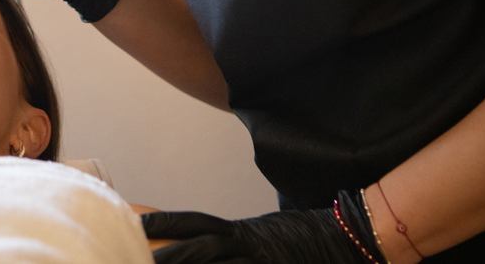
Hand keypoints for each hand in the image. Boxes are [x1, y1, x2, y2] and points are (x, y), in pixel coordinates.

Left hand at [141, 191, 379, 263]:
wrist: (351, 240)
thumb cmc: (305, 241)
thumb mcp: (264, 237)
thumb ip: (235, 243)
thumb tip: (200, 243)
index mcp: (242, 233)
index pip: (193, 224)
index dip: (163, 224)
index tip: (133, 224)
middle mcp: (248, 247)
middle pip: (199, 250)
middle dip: (168, 257)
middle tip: (134, 255)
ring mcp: (263, 261)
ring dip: (190, 262)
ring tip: (156, 263)